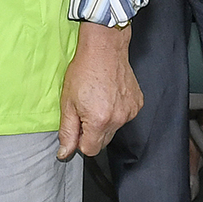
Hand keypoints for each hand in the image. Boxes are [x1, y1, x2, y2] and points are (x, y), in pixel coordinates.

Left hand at [58, 26, 142, 158]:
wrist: (105, 48)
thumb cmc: (84, 71)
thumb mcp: (67, 103)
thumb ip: (67, 131)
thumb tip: (65, 153)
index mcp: (99, 121)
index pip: (90, 150)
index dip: (80, 141)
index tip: (77, 126)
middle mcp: (118, 119)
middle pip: (103, 142)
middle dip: (92, 132)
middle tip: (85, 110)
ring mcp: (130, 112)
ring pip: (114, 129)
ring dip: (105, 122)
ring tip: (98, 100)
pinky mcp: (137, 104)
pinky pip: (124, 117)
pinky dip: (117, 111)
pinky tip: (110, 96)